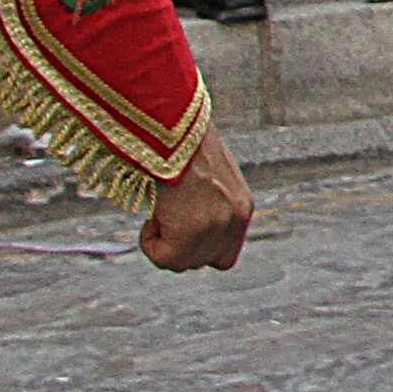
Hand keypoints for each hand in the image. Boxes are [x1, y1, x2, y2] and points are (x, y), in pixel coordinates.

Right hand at [137, 130, 256, 273]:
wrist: (173, 128)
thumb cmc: (182, 145)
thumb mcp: (207, 178)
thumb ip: (206, 206)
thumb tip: (184, 228)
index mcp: (242, 207)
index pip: (225, 255)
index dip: (198, 250)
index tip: (179, 229)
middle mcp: (235, 220)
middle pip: (201, 262)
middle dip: (179, 247)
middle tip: (166, 216)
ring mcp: (215, 228)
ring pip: (181, 263)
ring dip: (163, 243)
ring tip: (161, 210)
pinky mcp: (190, 232)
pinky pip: (163, 258)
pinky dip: (149, 242)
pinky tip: (152, 215)